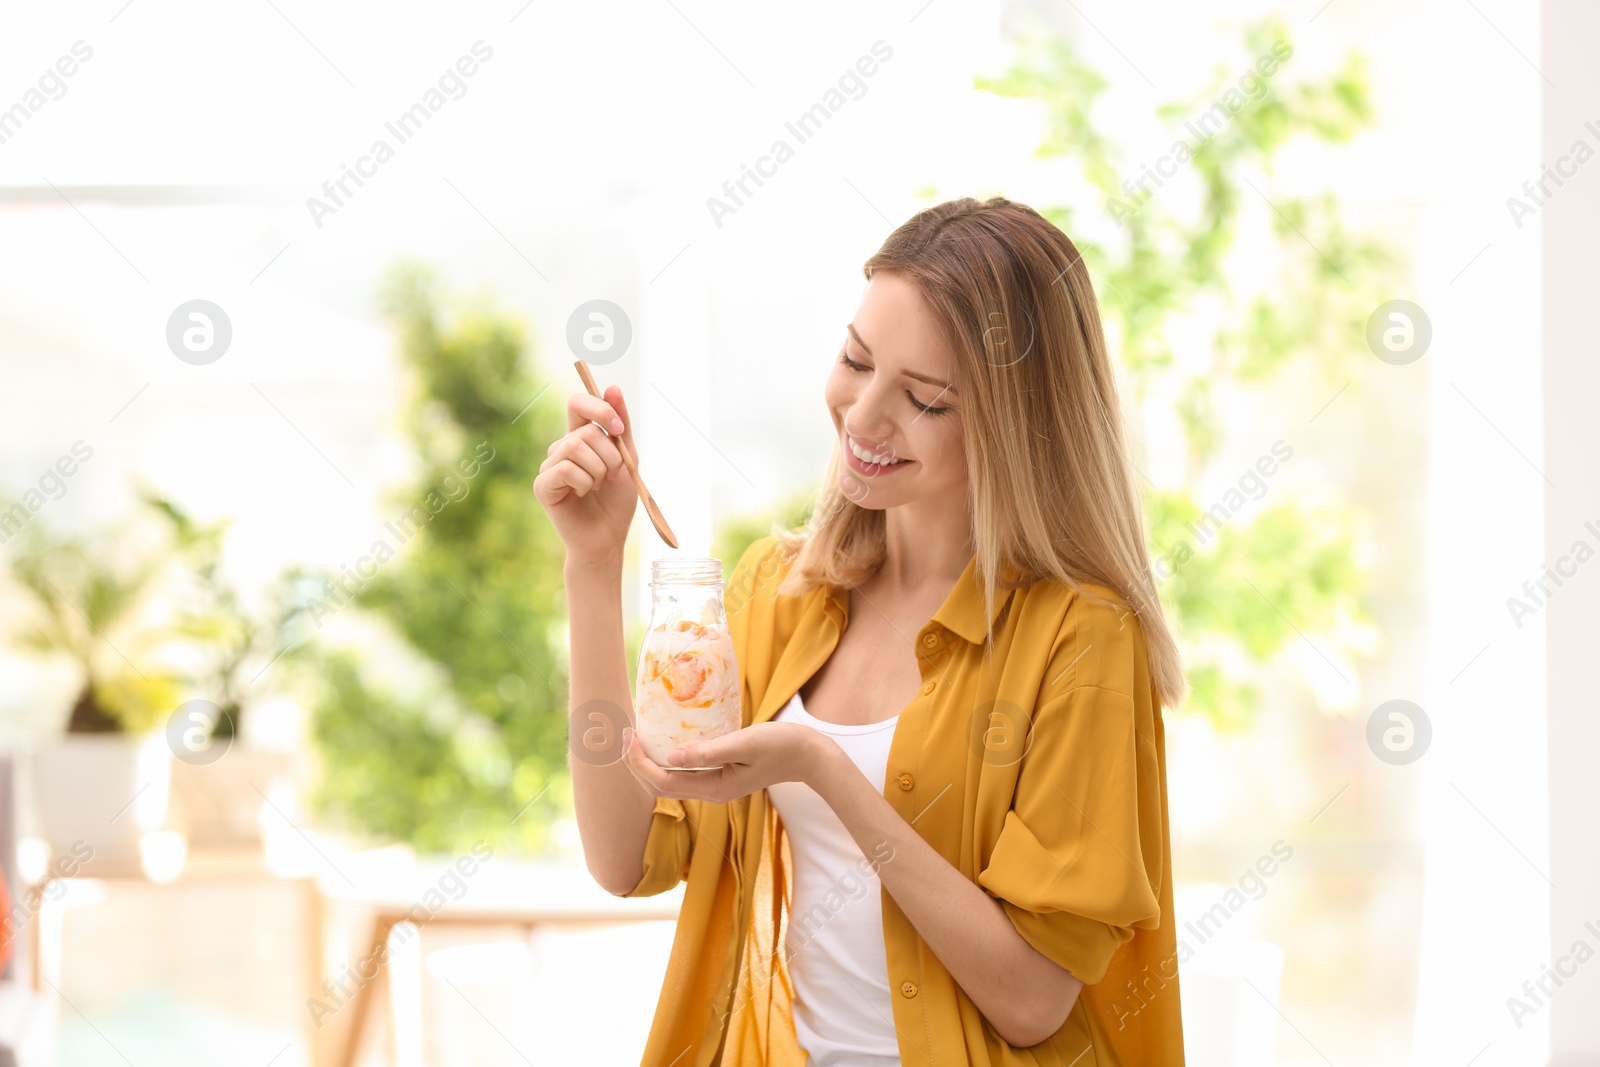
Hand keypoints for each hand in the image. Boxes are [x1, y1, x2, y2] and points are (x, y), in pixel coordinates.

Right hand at [534, 384, 639, 565]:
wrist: (607, 538)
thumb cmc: (616, 501)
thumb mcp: (626, 459)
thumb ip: (620, 425)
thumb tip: (613, 387)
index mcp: (579, 437)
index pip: (578, 403)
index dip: (600, 408)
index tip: (618, 429)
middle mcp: (560, 448)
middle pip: (586, 429)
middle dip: (610, 455)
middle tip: (610, 476)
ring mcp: (549, 466)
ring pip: (576, 446)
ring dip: (599, 470)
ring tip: (596, 487)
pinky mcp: (542, 485)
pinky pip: (566, 468)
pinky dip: (584, 482)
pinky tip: (582, 494)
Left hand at [620, 721, 835, 803]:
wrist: (808, 755)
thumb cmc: (779, 745)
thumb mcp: (743, 744)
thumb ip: (708, 751)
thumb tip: (671, 756)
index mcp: (714, 788)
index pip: (663, 782)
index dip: (640, 763)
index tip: (628, 738)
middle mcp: (710, 792)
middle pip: (661, 785)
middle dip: (637, 764)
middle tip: (624, 735)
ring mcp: (715, 785)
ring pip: (670, 779)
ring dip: (649, 761)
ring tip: (637, 736)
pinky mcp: (720, 774)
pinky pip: (684, 770)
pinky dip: (667, 757)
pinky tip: (664, 739)